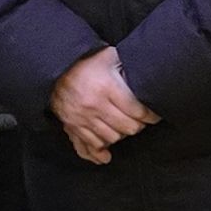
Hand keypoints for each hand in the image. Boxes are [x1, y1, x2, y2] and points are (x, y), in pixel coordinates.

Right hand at [50, 47, 155, 164]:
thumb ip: (127, 62)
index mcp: (106, 87)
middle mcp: (94, 105)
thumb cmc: (86, 62)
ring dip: (122, 136)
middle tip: (142, 122)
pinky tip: (107, 154)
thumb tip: (147, 68)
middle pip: (127, 128)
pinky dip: (100, 152)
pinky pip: (89, 146)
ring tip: (126, 128)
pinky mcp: (72, 127)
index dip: (150, 116)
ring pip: (111, 139)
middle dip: (139, 126)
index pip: (136, 111)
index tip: (155, 116)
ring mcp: (82, 118)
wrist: (55, 70)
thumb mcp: (109, 56)